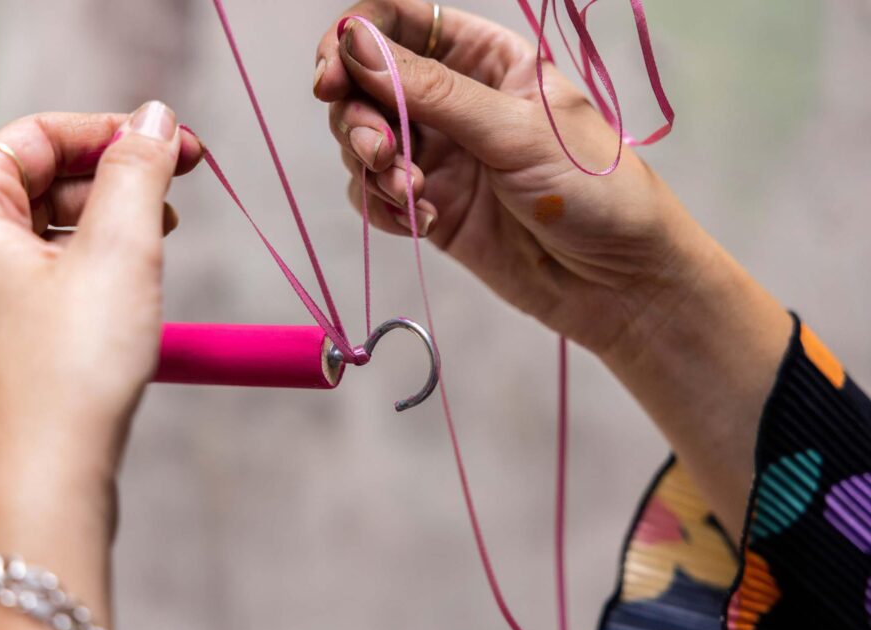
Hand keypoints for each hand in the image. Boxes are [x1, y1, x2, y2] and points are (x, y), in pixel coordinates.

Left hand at [0, 102, 201, 629]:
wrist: (44, 489)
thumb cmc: (72, 372)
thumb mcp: (121, 250)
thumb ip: (139, 171)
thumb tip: (156, 118)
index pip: (32, 137)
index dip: (109, 130)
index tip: (175, 146)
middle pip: (32, 183)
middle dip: (109, 178)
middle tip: (176, 193)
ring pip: (39, 236)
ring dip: (103, 225)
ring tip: (160, 242)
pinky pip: (39, 284)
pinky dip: (87, 271)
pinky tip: (129, 291)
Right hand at [314, 1, 792, 536]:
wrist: (618, 282)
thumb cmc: (594, 189)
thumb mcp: (514, 130)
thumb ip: (432, 89)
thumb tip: (354, 42)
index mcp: (484, 59)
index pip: (399, 24)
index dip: (355, 41)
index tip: (332, 76)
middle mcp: (453, 101)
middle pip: (367, 85)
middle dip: (359, 116)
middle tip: (378, 150)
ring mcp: (439, 156)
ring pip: (364, 141)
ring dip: (373, 166)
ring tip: (413, 192)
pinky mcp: (429, 207)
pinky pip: (376, 194)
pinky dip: (384, 206)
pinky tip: (420, 220)